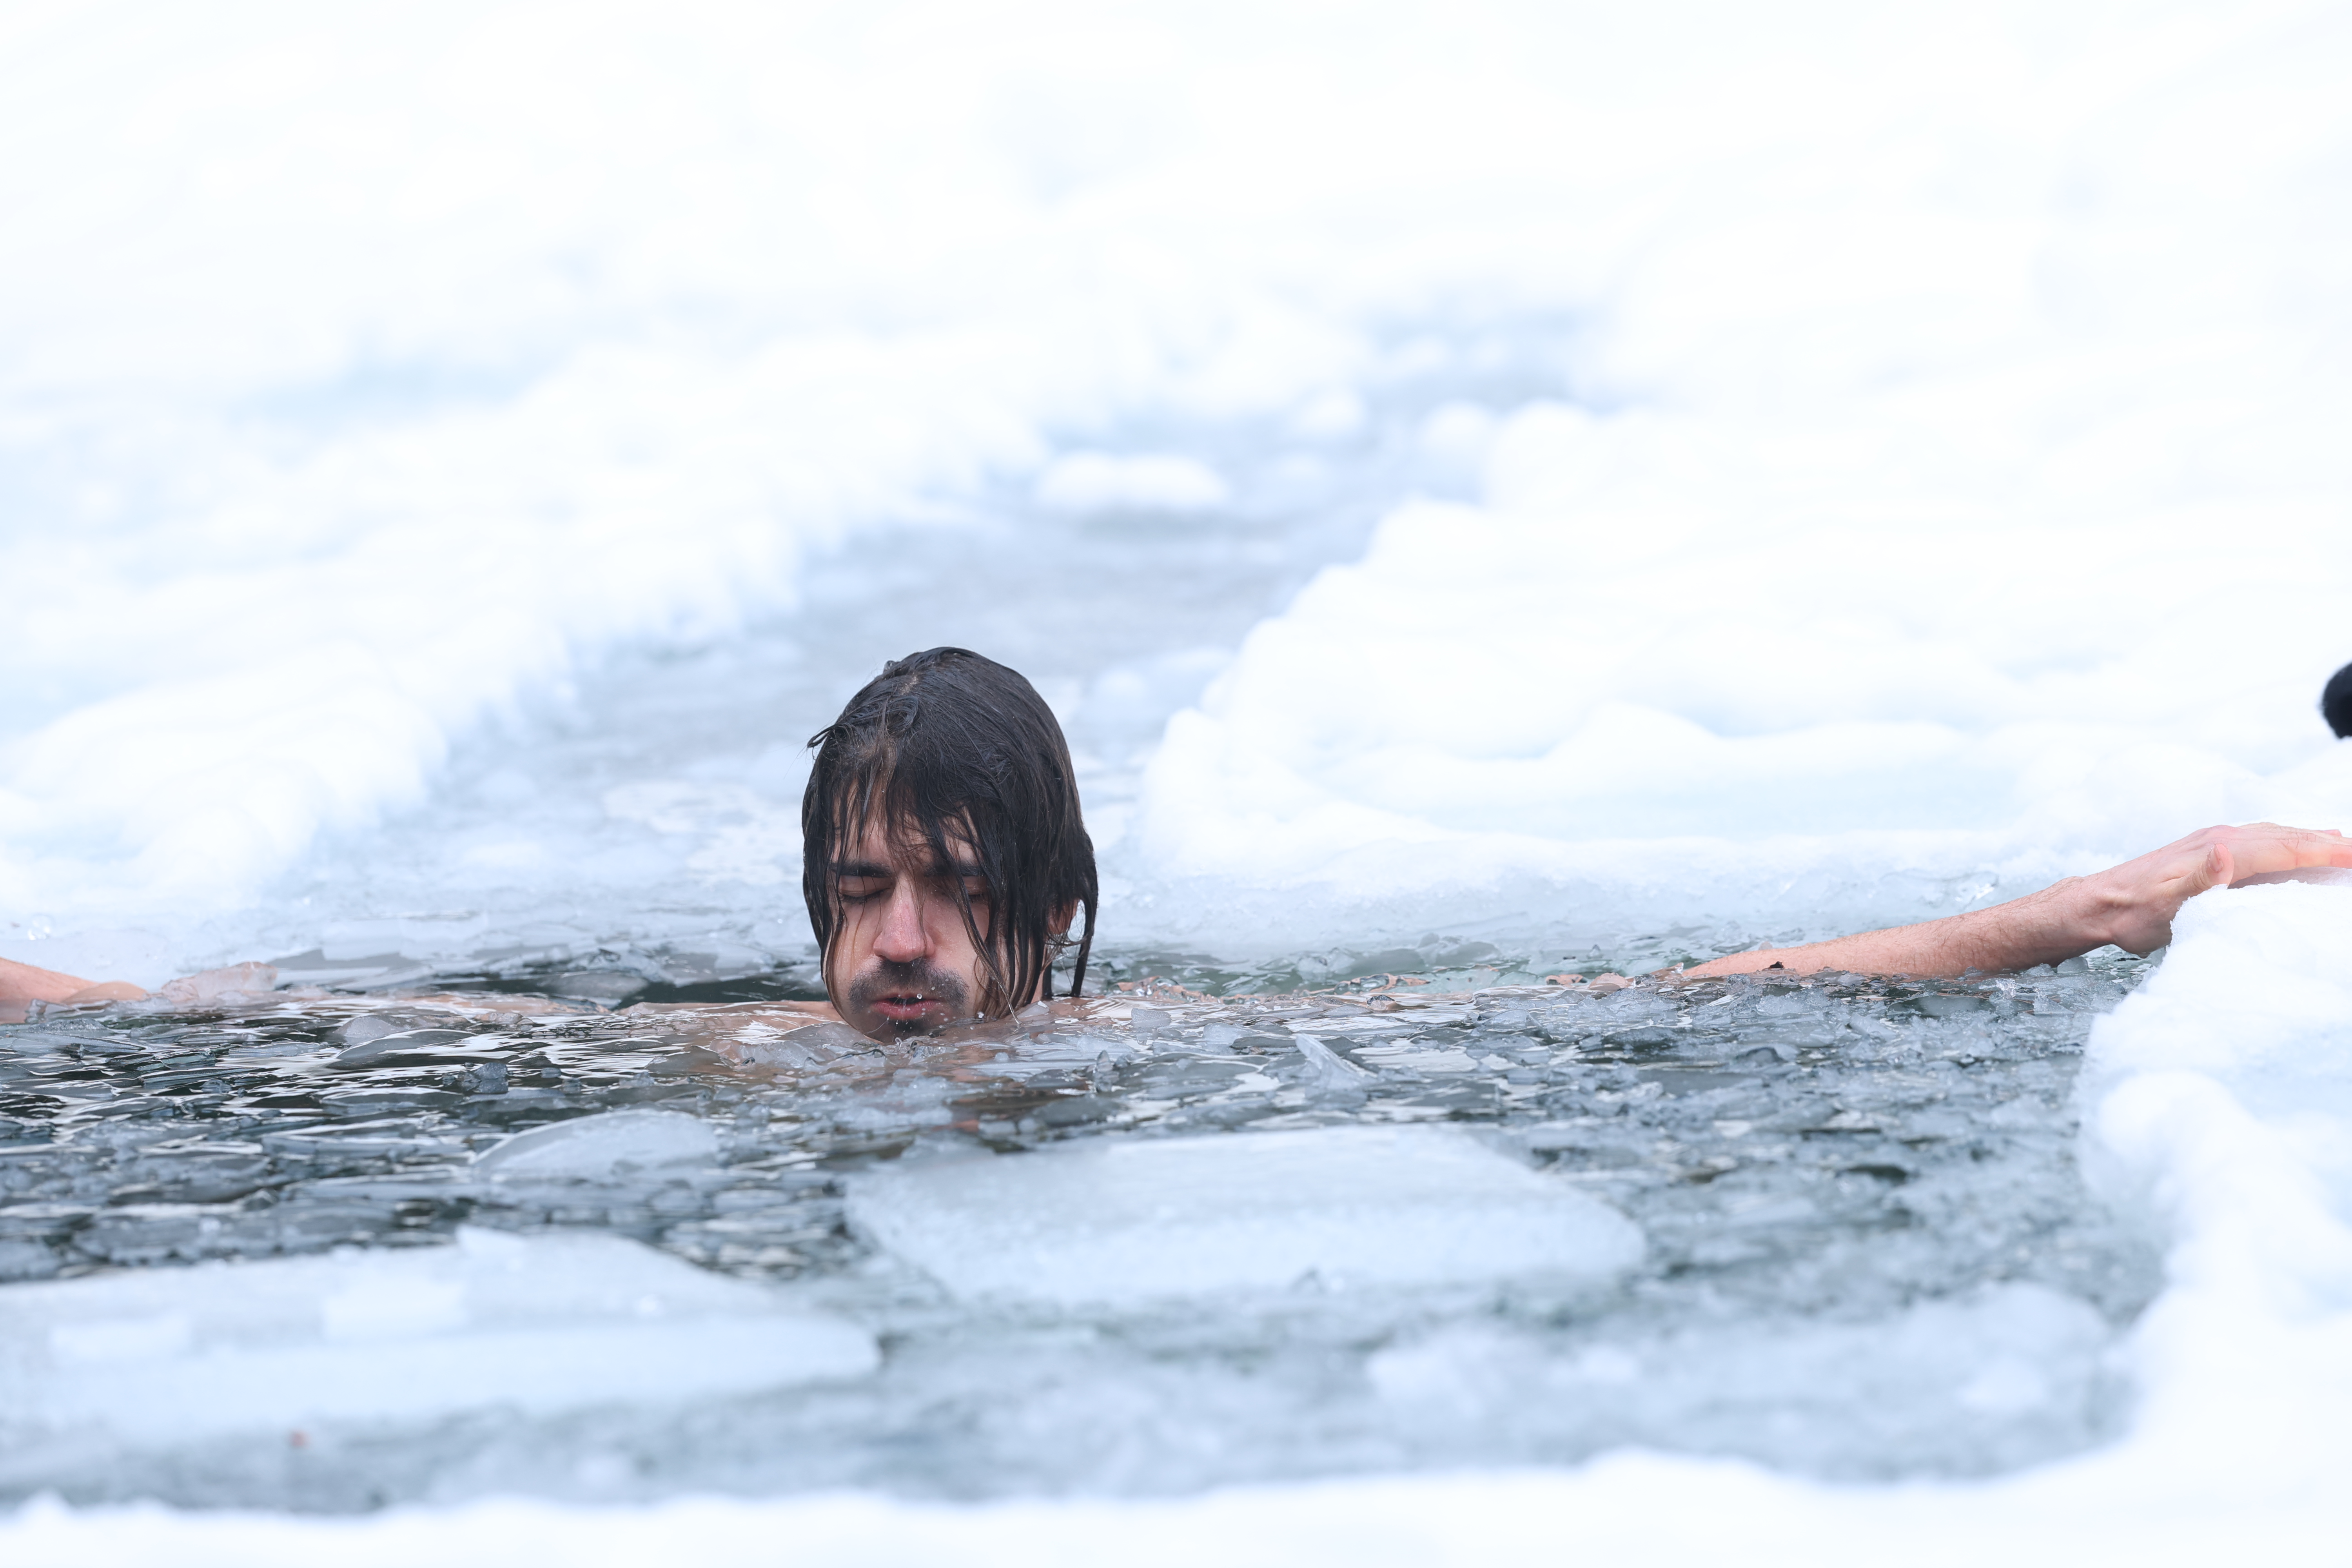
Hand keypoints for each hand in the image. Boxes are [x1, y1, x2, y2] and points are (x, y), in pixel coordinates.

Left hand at [2075, 822, 2351, 954]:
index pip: (2284, 849)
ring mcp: (2212, 843)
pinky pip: (2257, 842)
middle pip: (2286, 838)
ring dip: (2308, 840)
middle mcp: (2219, 840)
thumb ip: (2200, 879)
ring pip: (2273, 837)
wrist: (2098, 904)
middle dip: (2326, 843)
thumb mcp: (2166, 904)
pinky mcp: (2206, 852)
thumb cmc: (2133, 912)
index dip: (2324, 851)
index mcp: (2218, 851)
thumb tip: (2226, 850)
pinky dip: (2283, 843)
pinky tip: (2292, 848)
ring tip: (2339, 844)